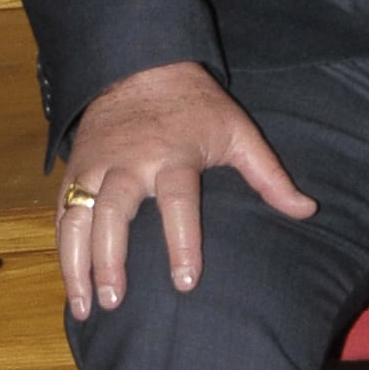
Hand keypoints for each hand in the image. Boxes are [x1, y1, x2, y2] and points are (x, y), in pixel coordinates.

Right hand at [55, 60, 314, 319]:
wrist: (140, 62)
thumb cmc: (196, 105)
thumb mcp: (238, 131)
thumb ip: (269, 175)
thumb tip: (307, 210)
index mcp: (172, 155)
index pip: (178, 202)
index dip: (182, 242)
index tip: (186, 282)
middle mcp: (129, 162)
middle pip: (112, 213)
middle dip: (110, 259)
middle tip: (114, 301)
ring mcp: (96, 164)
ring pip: (77, 216)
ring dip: (76, 263)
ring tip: (85, 306)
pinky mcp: (75, 167)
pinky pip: (63, 210)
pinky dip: (62, 246)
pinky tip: (69, 280)